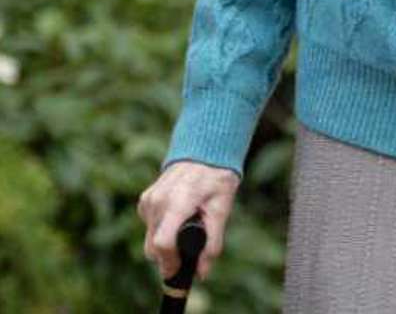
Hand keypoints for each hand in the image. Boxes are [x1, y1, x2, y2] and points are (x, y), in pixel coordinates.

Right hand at [138, 160, 239, 280]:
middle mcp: (158, 201)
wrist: (205, 150)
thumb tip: (202, 273)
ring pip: (150, 238)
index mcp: (178, 202)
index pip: (162, 243)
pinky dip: (161, 229)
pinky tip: (178, 216)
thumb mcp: (221, 209)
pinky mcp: (145, 199)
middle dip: (169, 256)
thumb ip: (212, 243)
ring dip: (165, 241)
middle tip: (189, 247)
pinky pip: (149, 226)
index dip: (169, 262)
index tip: (179, 269)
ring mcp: (149, 199)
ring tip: (187, 224)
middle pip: (153, 247)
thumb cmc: (216, 179)